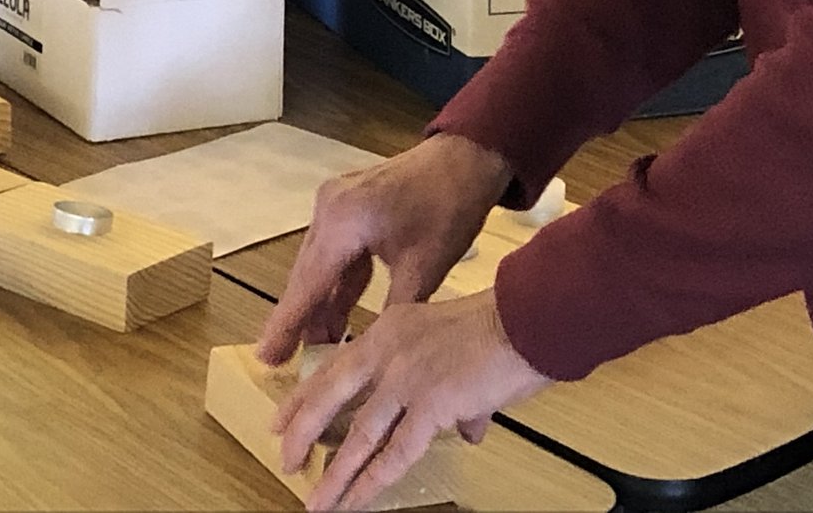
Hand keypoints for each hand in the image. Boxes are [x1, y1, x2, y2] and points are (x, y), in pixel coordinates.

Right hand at [258, 133, 515, 362]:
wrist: (466, 157)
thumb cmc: (449, 209)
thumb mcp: (425, 268)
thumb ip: (392, 312)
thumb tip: (372, 356)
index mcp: (343, 221)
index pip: (309, 283)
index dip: (288, 324)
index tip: (266, 357)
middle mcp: (328, 208)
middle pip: (307, 273)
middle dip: (299, 318)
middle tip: (284, 361)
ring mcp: (334, 203)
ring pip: (320, 264)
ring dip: (321, 302)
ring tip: (317, 347)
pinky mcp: (347, 205)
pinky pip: (334, 251)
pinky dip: (337, 283)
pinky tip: (338, 314)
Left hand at [272, 291, 549, 509]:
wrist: (528, 318)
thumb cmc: (504, 326)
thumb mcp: (454, 345)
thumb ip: (449, 391)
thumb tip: (462, 428)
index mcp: (390, 328)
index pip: (336, 364)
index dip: (307, 394)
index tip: (284, 416)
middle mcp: (388, 350)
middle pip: (331, 394)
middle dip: (303, 429)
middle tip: (284, 456)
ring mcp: (406, 377)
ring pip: (359, 434)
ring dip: (335, 472)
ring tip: (317, 499)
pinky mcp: (431, 404)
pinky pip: (396, 452)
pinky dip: (373, 480)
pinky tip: (357, 499)